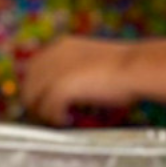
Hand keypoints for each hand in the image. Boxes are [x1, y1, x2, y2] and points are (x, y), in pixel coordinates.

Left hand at [21, 38, 135, 126]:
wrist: (136, 67)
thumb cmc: (125, 67)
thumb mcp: (95, 61)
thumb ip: (78, 69)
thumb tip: (72, 88)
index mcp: (63, 46)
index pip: (35, 66)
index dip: (36, 84)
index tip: (42, 98)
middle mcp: (54, 55)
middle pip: (29, 82)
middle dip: (35, 100)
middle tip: (47, 114)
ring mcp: (56, 71)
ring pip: (35, 97)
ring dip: (44, 111)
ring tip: (58, 118)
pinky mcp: (61, 87)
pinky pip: (48, 108)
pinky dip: (55, 117)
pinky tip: (66, 120)